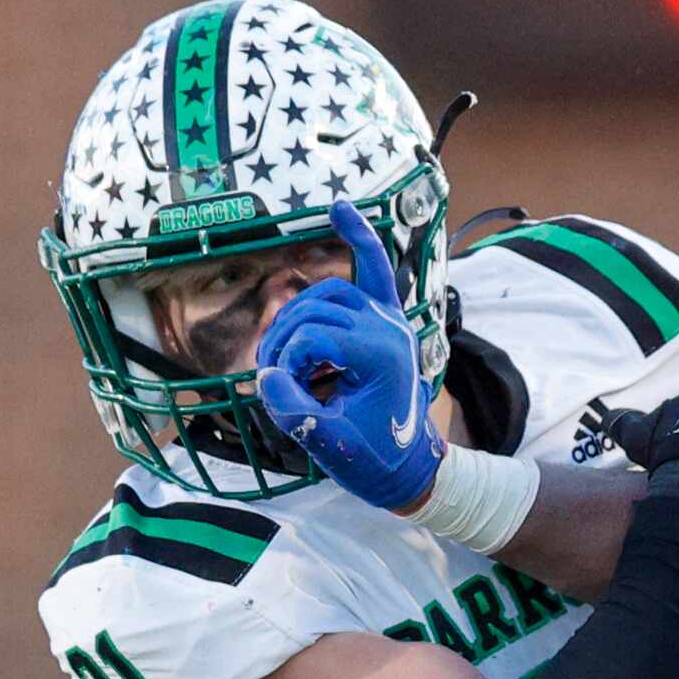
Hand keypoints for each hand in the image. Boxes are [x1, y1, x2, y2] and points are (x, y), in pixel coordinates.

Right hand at [256, 203, 444, 510]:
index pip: (310, 338)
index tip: (287, 394)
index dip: (287, 365)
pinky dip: (359, 239)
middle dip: (287, 344)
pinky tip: (339, 209)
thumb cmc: (374, 460)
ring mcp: (390, 319)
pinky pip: (374, 268)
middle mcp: (388, 327)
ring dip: (299, 319)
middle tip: (285, 382)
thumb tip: (266, 377)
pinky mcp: (387, 319)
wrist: (412, 469)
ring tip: (292, 356)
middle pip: (312, 312)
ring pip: (325, 295)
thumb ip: (296, 412)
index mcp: (381, 353)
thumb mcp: (331, 445)